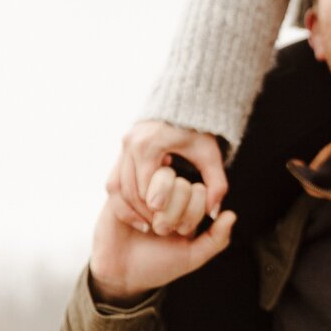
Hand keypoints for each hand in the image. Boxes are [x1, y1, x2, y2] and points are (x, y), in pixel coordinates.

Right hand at [90, 167, 235, 305]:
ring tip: (150, 228)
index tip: (180, 232)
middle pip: (180, 182)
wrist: (124, 276)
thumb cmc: (159, 264)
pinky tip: (135, 226)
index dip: (193, 212)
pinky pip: (130, 188)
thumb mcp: (193, 256)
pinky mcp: (116, 192)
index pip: (200, 189)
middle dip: (173, 213)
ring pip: (157, 178)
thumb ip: (217, 239)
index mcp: (187, 202)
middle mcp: (167, 190)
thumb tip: (230, 215)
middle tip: (162, 230)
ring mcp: (142, 188)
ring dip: (154, 210)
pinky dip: (134, 211)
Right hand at [108, 120, 228, 231]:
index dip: (156, 209)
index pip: (146, 187)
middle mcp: (130, 143)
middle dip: (142, 211)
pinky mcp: (122, 149)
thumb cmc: (199, 130)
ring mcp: (123, 145)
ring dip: (130, 206)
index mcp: (149, 144)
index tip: (168, 222)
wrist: (184, 103)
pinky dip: (124, 197)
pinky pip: (114, 179)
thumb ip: (216, 183)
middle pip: (129, 189)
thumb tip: (214, 213)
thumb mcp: (210, 155)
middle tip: (158, 227)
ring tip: (147, 223)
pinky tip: (139, 210)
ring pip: (117, 186)